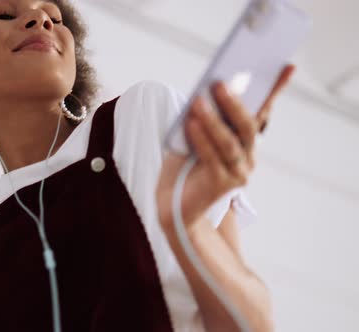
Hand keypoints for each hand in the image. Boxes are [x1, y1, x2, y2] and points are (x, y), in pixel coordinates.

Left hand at [157, 65, 294, 228]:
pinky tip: (190, 124)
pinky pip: (212, 158)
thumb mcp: (197, 133)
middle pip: (248, 126)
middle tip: (219, 84)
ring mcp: (238, 172)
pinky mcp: (221, 185)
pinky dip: (201, 138)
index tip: (286, 66)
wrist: (173, 202)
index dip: (275, 90)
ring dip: (214, 120)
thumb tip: (207, 88)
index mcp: (246, 141)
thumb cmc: (185, 163)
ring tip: (198, 102)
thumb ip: (207, 114)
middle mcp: (248, 156)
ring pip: (230, 142)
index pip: (263, 111)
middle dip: (235, 104)